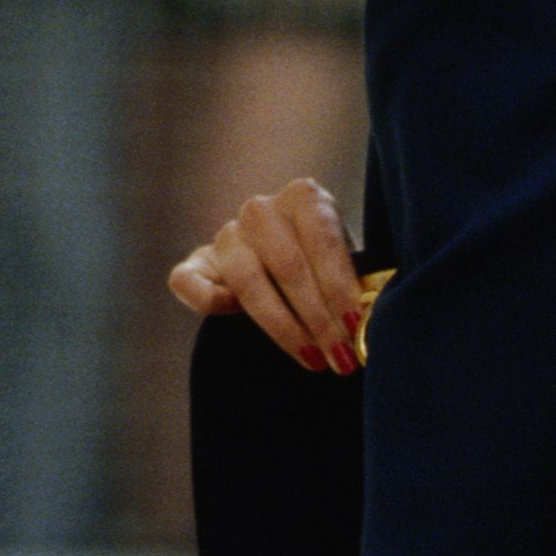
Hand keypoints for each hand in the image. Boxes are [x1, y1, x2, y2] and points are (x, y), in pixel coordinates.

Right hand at [167, 176, 369, 366]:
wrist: (292, 270)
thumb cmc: (329, 271)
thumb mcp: (350, 266)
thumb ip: (354, 286)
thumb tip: (367, 324)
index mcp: (303, 197)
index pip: (322, 241)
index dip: (340, 287)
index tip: (357, 326)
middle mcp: (261, 210)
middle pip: (287, 265)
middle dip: (318, 318)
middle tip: (340, 356)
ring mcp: (227, 235)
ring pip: (247, 280)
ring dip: (282, 326)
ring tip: (312, 358)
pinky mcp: (197, 263)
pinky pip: (188, 282)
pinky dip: (209, 302)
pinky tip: (236, 320)